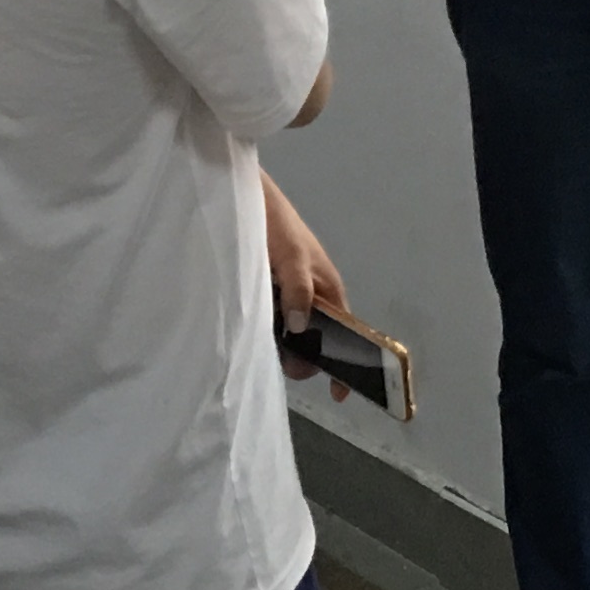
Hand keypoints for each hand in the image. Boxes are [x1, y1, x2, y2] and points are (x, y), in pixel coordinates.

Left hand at [262, 171, 351, 396]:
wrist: (243, 195)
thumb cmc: (274, 223)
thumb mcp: (290, 256)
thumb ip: (298, 291)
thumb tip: (299, 329)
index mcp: (329, 289)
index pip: (347, 335)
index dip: (345, 363)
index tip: (339, 394)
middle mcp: (313, 296)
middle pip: (318, 340)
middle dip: (306, 358)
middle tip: (283, 361)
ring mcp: (290, 295)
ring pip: (294, 333)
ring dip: (284, 346)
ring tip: (264, 346)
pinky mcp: (267, 292)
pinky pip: (273, 321)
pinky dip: (266, 331)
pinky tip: (251, 332)